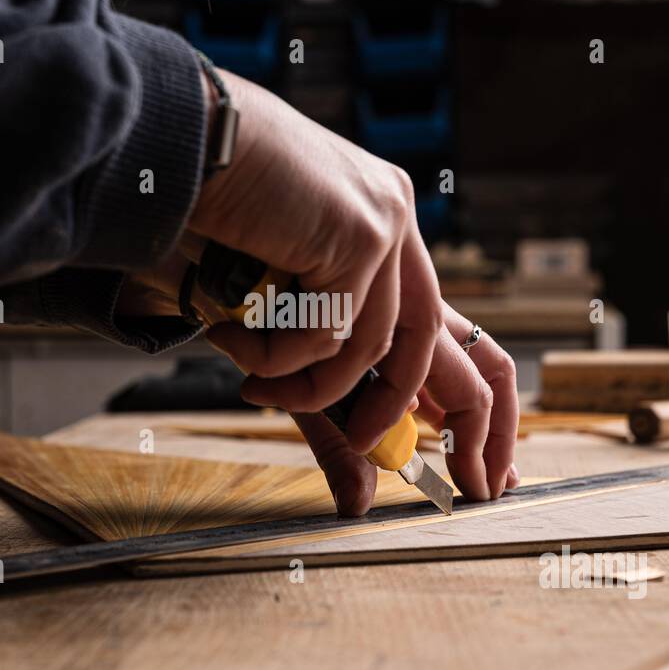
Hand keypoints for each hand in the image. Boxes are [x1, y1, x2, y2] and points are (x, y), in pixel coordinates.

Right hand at [190, 71, 519, 513]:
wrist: (176, 165)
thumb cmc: (220, 249)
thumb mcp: (287, 352)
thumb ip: (331, 417)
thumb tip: (363, 504)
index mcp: (394, 267)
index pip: (475, 349)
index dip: (493, 420)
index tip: (486, 479)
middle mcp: (404, 246)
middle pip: (482, 358)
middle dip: (481, 436)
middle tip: (470, 492)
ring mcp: (388, 230)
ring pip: (386, 355)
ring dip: (317, 393)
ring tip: (255, 384)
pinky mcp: (359, 229)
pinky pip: (334, 335)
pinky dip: (283, 357)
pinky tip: (241, 344)